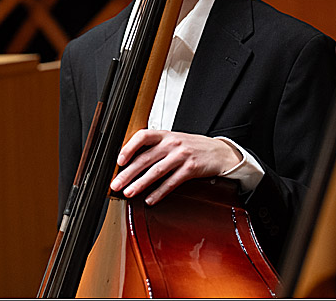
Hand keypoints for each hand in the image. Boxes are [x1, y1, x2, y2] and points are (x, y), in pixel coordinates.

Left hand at [109, 130, 241, 204]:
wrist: (219, 152)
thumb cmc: (192, 147)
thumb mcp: (174, 141)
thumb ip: (155, 148)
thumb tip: (131, 161)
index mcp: (165, 135)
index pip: (143, 136)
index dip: (129, 148)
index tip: (119, 160)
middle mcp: (172, 143)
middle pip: (146, 158)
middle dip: (128, 173)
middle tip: (116, 184)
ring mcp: (182, 156)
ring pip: (156, 171)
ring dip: (140, 184)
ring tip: (129, 192)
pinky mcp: (191, 169)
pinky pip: (171, 182)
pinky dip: (159, 192)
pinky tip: (150, 199)